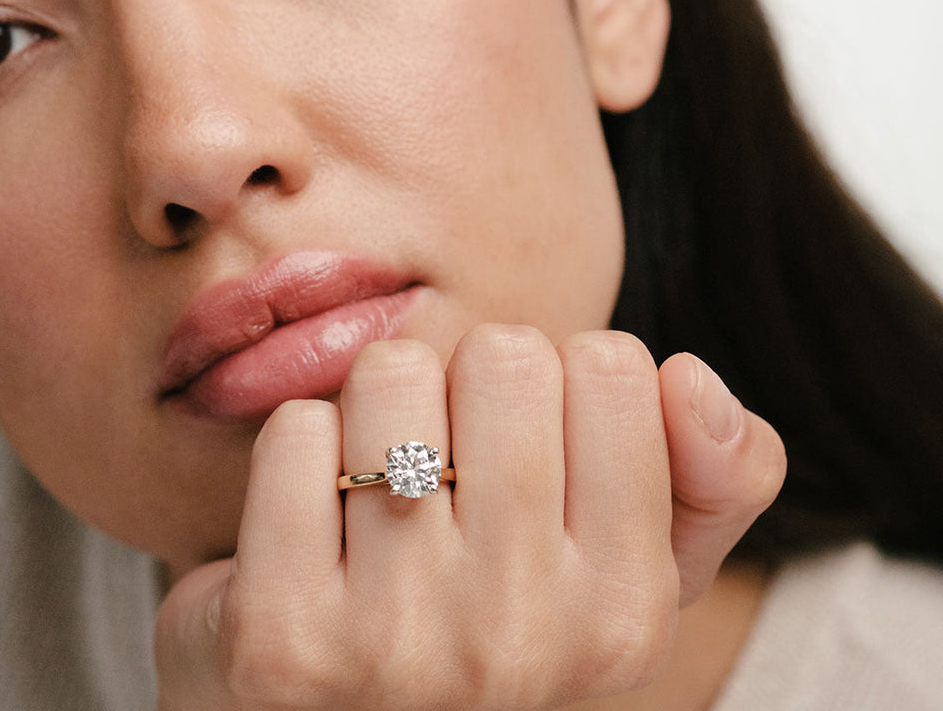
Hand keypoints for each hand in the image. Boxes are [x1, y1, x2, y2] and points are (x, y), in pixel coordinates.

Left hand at [156, 327, 784, 709]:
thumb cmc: (494, 612)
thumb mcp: (628, 558)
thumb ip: (715, 472)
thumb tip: (689, 375)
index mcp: (629, 608)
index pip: (615, 366)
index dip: (558, 386)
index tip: (531, 451)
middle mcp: (523, 634)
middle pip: (503, 354)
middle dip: (469, 384)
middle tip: (451, 469)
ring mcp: (399, 641)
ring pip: (393, 374)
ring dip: (381, 407)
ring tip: (382, 491)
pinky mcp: (281, 635)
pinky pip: (296, 431)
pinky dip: (301, 449)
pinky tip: (315, 521)